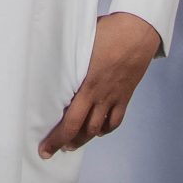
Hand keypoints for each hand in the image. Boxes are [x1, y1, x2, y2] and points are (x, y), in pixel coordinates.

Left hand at [40, 11, 161, 156]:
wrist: (138, 32)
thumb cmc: (106, 31)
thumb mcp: (78, 42)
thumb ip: (65, 56)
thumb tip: (46, 56)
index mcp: (85, 84)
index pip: (69, 120)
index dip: (56, 138)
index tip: (44, 148)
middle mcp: (99, 95)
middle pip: (81, 129)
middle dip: (64, 143)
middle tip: (52, 151)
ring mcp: (114, 97)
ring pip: (98, 129)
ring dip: (83, 139)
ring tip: (71, 143)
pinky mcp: (125, 95)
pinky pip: (116, 120)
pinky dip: (105, 129)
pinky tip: (97, 131)